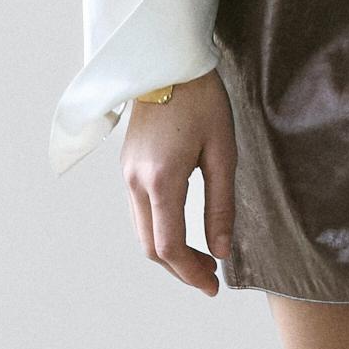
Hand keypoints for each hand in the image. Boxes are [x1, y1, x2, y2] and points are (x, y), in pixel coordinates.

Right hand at [122, 70, 236, 295]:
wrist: (167, 62)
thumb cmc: (203, 102)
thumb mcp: (223, 153)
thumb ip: (221, 206)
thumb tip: (221, 250)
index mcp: (161, 179)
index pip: (169, 246)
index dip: (191, 273)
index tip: (214, 286)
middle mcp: (135, 182)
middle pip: (150, 247)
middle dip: (180, 269)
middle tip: (211, 278)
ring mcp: (126, 175)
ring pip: (141, 232)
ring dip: (168, 253)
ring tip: (201, 259)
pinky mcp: (126, 167)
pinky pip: (139, 213)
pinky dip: (159, 232)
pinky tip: (183, 232)